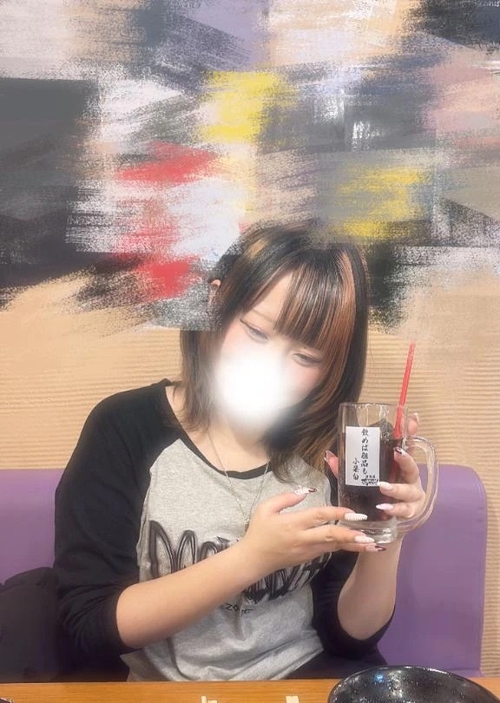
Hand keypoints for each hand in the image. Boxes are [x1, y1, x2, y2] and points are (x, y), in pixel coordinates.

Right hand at [240, 491, 380, 576]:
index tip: (353, 512)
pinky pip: (329, 550)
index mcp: (292, 524)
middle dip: (351, 535)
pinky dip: (343, 547)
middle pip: (330, 536)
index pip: (318, 517)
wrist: (253, 560)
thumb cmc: (258, 531)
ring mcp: (307, 551)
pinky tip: (358, 546)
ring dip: (353, 545)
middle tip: (369, 535)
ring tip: (373, 544)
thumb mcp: (264, 509)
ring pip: (334, 546)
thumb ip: (284, 498)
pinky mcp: (309, 558)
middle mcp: (303, 539)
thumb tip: (304, 491)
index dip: (336, 513)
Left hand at [325, 412, 425, 523]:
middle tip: (396, 453)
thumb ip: (346, 468)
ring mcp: (412, 496)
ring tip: (383, 487)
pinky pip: (405, 511)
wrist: (387, 519)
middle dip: (406, 460)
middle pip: (412, 467)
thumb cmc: (377, 493)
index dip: (410, 432)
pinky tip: (386, 509)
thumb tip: (329, 455)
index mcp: (400, 465)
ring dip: (396, 488)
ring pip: (409, 491)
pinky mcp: (410, 512)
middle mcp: (409, 478)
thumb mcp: (362, 478)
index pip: (407, 445)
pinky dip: (395, 510)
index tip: (411, 418)